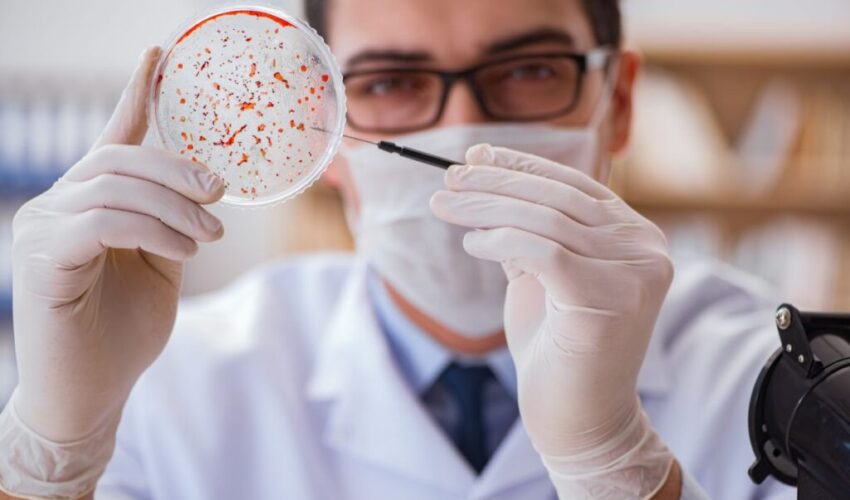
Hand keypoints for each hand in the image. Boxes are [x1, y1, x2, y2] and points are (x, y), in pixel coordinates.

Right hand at [0, 46, 223, 497]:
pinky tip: (184, 248)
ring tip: (211, 235)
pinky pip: (105, 221)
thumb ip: (172, 221)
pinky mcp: (44, 257)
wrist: (93, 392)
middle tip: (221, 192)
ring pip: (117, 186)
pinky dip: (154, 229)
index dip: (135, 94)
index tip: (158, 55)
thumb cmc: (124, 331)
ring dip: (176, 206)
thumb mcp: (162, 264)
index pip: (111, 138)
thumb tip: (203, 186)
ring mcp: (43, 228)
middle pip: (121, 158)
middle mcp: (58, 205)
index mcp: (89, 202)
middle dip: (178, 169)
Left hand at [431, 144, 674, 496]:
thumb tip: (485, 177)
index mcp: (636, 237)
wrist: (576, 421)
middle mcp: (647, 250)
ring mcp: (636, 275)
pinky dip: (499, 241)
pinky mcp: (610, 300)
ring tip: (444, 206)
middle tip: (447, 178)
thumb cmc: (557, 349)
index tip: (475, 156)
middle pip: (559, 199)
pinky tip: (471, 243)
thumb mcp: (543, 276)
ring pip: (547, 221)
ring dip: (486, 208)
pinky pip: (543, 252)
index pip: (575, 186)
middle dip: (495, 183)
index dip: (522, 166)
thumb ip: (531, 230)